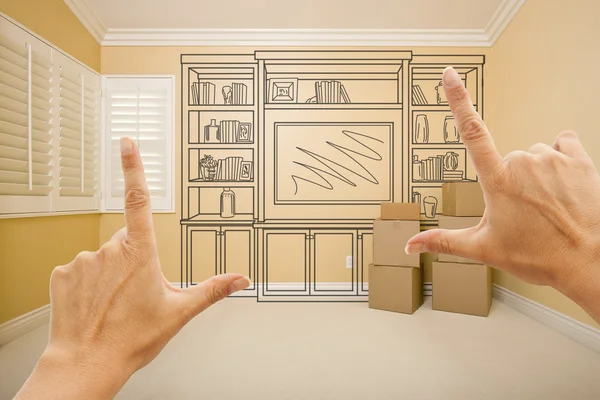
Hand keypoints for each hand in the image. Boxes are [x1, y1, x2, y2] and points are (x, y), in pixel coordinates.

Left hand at [15, 138, 250, 399]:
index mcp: (140, 253)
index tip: (127, 143)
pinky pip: (81, 270)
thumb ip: (212, 289)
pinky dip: (88, 283)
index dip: (133, 167)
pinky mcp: (63, 274)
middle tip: (136, 294)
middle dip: (133, 260)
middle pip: (126, 242)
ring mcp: (83, 261)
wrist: (87, 363)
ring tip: (114, 305)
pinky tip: (94, 305)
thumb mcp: (180, 312)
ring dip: (111, 274)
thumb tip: (240, 279)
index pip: (139, 200)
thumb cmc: (132, 339)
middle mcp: (109, 251)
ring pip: (103, 257)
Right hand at [405, 67, 599, 323]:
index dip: (458, 100)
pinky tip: (565, 184)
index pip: (471, 132)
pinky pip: (563, 144)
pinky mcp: (579, 158)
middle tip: (524, 212)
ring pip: (535, 155)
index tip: (449, 76)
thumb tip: (409, 245)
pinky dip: (561, 160)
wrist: (588, 262)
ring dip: (537, 174)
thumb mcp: (484, 250)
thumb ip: (443, 241)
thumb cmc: (539, 257)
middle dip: (511, 179)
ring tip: (547, 206)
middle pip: (508, 159)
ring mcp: (552, 158)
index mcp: (497, 181)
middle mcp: (523, 162)